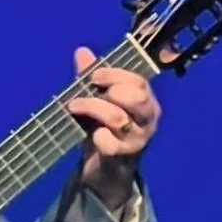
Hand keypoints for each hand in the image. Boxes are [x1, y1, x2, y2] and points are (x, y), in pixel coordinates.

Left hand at [67, 46, 160, 209]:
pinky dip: (98, 137)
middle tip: (87, 92)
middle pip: (136, 98)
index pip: (139, 82)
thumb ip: (92, 79)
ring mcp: (137, 139)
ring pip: (118, 118)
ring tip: (74, 107)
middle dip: (110, 91)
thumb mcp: (99, 102)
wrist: (106, 170)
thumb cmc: (105, 130)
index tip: (94, 75)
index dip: (116, 75)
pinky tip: (91, 135)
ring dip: (94, 109)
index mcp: (146, 101)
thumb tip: (81, 52)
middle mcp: (147, 119)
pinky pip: (110, 144)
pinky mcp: (124, 157)